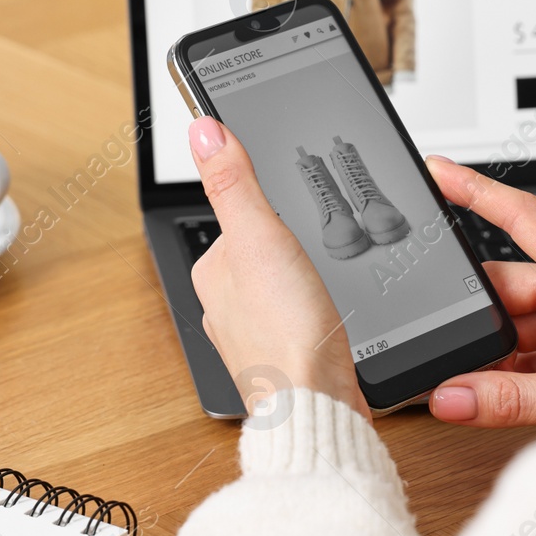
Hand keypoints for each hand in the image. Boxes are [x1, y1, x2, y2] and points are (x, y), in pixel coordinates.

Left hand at [186, 118, 367, 419]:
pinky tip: (333, 319)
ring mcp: (256, 334)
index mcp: (212, 272)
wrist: (316, 407)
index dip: (274, 211)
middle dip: (294, 250)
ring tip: (328, 287)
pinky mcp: (288, 356)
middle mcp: (226, 305)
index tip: (299, 214)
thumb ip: (234, 182)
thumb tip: (203, 129)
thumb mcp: (260, 237)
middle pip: (265, 252)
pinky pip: (301, 319)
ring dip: (307, 284)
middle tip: (321, 253)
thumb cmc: (285, 334)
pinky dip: (317, 314)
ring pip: (283, 288)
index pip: (241, 218)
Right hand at [424, 157, 535, 426]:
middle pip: (508, 283)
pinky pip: (530, 348)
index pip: (524, 217)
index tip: (439, 171)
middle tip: (444, 342)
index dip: (477, 190)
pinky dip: (509, 370)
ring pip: (515, 321)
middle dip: (475, 314)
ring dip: (494, 352)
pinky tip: (497, 393)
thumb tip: (452, 397)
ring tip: (476, 384)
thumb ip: (511, 400)